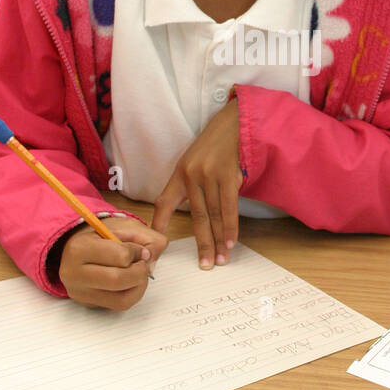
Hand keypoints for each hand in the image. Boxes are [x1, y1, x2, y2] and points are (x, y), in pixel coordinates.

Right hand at [58, 216, 167, 309]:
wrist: (78, 248)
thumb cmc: (100, 236)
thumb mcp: (124, 226)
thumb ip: (146, 237)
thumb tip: (151, 257)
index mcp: (79, 248)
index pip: (119, 256)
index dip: (138, 252)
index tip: (140, 250)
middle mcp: (74, 273)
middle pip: (118, 280)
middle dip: (139, 272)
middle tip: (142, 264)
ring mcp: (80, 292)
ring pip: (121, 299)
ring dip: (138, 286)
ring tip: (137, 273)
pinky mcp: (88, 303)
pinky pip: (119, 306)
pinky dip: (133, 294)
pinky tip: (132, 282)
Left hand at [152, 99, 241, 268]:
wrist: (234, 124)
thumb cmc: (214, 146)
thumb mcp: (194, 162)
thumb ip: (191, 186)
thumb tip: (196, 214)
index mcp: (179, 174)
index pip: (164, 203)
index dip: (158, 224)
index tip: (156, 245)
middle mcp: (191, 176)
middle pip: (196, 217)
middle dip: (202, 243)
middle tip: (205, 265)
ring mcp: (210, 175)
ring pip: (214, 215)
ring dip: (219, 240)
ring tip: (220, 259)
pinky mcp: (228, 175)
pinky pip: (229, 207)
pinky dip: (231, 226)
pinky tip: (231, 241)